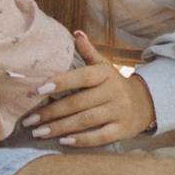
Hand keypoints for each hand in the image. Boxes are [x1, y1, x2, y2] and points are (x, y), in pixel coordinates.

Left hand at [26, 32, 156, 148]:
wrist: (145, 103)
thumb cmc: (114, 84)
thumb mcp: (103, 66)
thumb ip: (89, 52)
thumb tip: (76, 33)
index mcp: (105, 74)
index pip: (81, 77)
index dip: (59, 83)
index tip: (36, 90)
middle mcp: (113, 91)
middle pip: (78, 103)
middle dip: (51, 112)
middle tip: (29, 121)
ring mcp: (119, 111)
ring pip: (85, 121)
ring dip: (59, 128)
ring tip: (38, 132)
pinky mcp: (122, 129)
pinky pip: (99, 137)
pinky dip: (81, 140)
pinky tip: (63, 141)